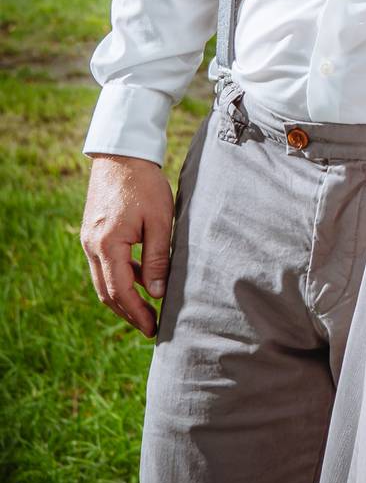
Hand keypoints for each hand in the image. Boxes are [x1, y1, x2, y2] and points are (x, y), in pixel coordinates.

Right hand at [81, 154, 174, 336]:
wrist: (122, 154)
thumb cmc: (145, 184)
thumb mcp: (160, 220)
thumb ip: (157, 258)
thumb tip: (156, 293)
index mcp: (108, 244)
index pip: (120, 291)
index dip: (137, 313)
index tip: (154, 328)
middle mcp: (92, 245)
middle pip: (107, 292)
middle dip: (129, 313)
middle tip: (150, 327)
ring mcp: (89, 239)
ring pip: (103, 280)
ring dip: (123, 298)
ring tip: (147, 309)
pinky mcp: (93, 233)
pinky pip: (104, 265)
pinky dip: (120, 278)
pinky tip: (140, 280)